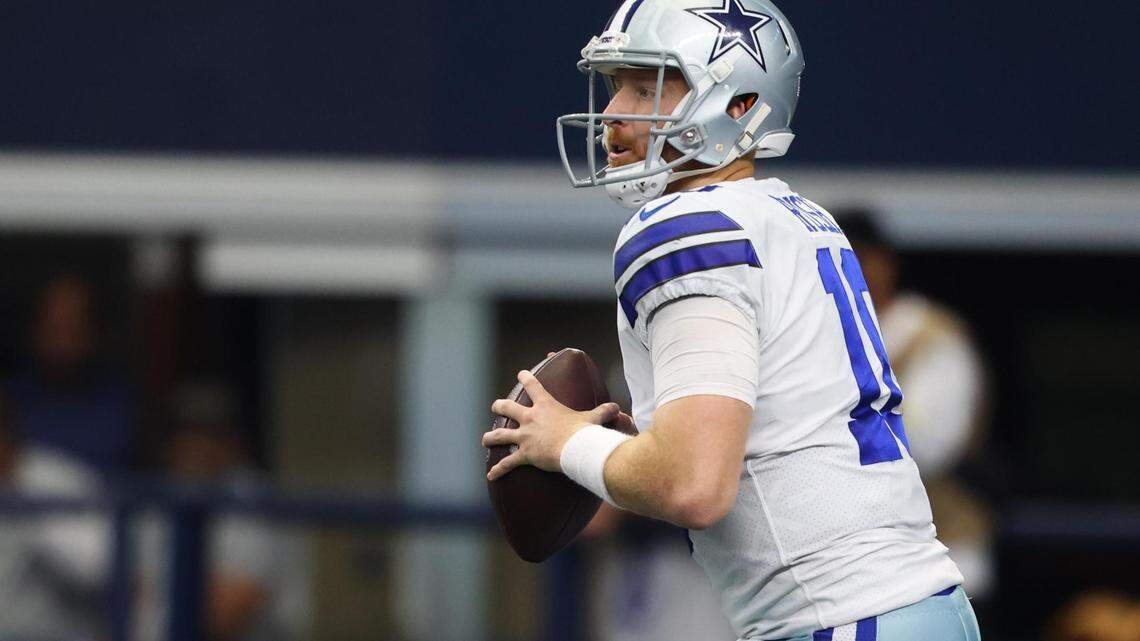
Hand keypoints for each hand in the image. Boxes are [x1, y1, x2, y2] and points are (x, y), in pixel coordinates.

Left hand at [482, 369, 619, 480]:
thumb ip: (603, 412)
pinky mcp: (524, 454)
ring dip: (490, 437)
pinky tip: (490, 475)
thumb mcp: (593, 419)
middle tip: (496, 405)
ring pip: (501, 434)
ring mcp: (525, 436)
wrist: (575, 449)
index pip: (533, 386)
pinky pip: (508, 463)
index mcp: (546, 406)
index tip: (520, 374)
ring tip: (485, 439)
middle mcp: (530, 418)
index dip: (525, 378)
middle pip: (508, 407)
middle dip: (500, 406)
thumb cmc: (584, 432)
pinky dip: (499, 469)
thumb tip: (617, 408)